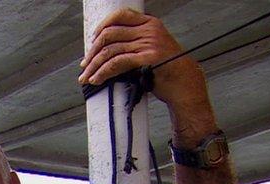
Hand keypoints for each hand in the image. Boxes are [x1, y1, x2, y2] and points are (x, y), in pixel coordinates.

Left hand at [78, 8, 207, 108]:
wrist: (184, 82)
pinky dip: (103, 72)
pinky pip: (117, 63)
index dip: (102, 25)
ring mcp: (149, 43)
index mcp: (149, 23)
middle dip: (92, 52)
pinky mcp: (148, 58)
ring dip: (94, 66)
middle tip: (84, 65)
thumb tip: (103, 50)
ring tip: (86, 77)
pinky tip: (97, 80)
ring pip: (110, 51)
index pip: (120, 15)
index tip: (92, 40)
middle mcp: (149, 30)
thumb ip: (132, 43)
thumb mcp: (150, 48)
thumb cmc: (165, 68)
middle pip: (109, 35)